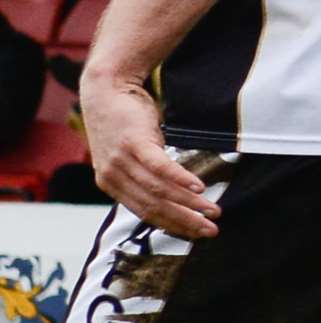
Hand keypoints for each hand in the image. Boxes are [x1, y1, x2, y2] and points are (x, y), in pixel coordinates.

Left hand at [80, 75, 219, 238]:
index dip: (172, 225)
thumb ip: (140, 174)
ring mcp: (122, 161)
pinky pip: (160, 167)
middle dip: (185, 221)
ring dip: (189, 204)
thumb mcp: (125, 154)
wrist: (106, 88)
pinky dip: (181, 179)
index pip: (144, 213)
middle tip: (211, 230)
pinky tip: (199, 187)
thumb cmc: (122, 120)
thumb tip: (166, 191)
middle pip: (154, 207)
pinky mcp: (135, 143)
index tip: (196, 233)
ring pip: (159, 190)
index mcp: (110, 184)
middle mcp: (112, 177)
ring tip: (213, 209)